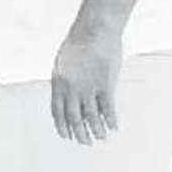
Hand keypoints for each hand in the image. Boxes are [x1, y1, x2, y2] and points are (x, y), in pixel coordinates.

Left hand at [49, 26, 122, 144]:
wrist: (94, 29)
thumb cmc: (78, 42)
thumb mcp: (63, 61)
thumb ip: (64, 79)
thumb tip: (66, 93)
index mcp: (58, 82)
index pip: (57, 111)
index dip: (62, 125)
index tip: (66, 136)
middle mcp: (71, 88)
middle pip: (74, 117)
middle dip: (79, 133)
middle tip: (85, 142)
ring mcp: (88, 87)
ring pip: (92, 116)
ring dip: (97, 130)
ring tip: (101, 138)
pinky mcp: (105, 84)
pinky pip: (108, 108)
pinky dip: (111, 120)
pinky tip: (114, 128)